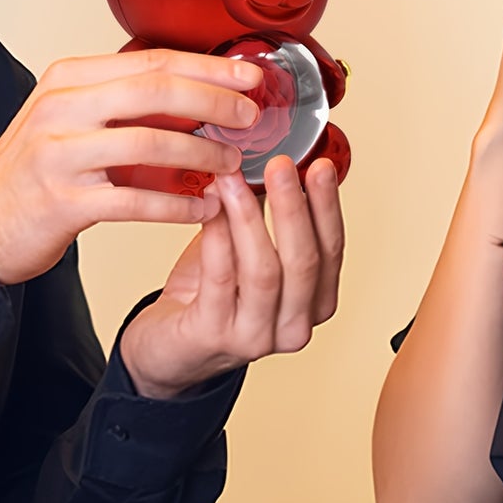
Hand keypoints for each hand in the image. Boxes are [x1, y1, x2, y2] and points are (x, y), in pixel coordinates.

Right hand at [0, 48, 264, 282]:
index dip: (207, 68)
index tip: (247, 76)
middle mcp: (61, 109)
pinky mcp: (63, 203)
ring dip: (202, 155)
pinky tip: (203, 209)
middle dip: (213, 102)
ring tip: (231, 165)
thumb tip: (194, 91)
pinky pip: (136, 201)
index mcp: (68, 80)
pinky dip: (178, 206)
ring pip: (150, 144)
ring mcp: (60, 155)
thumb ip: (119, 100)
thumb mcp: (66, 116)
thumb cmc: (31, 172)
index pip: (150, 61)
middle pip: (155, 91)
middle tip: (249, 116)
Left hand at [118, 156, 342, 396]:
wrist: (170, 344)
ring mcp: (255, 336)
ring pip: (263, 270)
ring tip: (233, 176)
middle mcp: (293, 326)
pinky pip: (219, 278)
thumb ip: (268, 215)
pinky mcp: (214, 335)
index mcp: (314, 303)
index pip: (332, 251)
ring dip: (249, 216)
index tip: (319, 166)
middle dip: (293, 207)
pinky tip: (209, 205)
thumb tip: (274, 158)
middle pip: (303, 261)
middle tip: (280, 164)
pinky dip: (216, 235)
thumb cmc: (212, 293)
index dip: (327, 207)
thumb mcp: (250, 250)